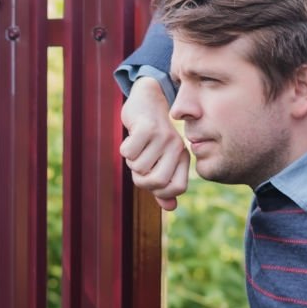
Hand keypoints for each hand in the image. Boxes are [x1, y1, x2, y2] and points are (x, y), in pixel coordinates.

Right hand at [120, 77, 189, 210]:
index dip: (160, 191)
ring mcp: (162, 136)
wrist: (146, 100)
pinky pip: (128, 153)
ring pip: (139, 167)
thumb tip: (171, 207)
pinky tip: (131, 137)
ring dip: (131, 161)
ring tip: (136, 147)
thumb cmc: (151, 135)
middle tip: (138, 166)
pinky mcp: (146, 127)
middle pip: (158, 182)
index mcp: (182, 156)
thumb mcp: (158, 159)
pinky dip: (124, 148)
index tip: (150, 179)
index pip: (178, 188)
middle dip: (141, 179)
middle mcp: (176, 147)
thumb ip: (164, 184)